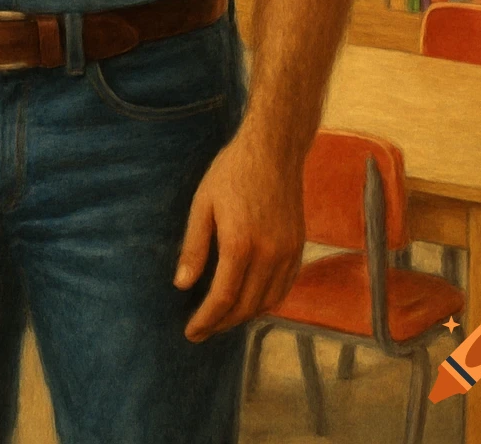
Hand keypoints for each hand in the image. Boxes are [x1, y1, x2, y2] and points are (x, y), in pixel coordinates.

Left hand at [174, 126, 304, 342]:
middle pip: (246, 307)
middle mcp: (269, 254)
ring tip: (223, 319)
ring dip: (245, 317)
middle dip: (223, 324)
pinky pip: (284, 287)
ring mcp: (288, 252)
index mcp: (240, 244)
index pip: (223, 298)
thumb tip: (182, 284)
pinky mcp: (298, 247)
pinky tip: (251, 301)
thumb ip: (194, 246)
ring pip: (268, 302)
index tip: (190, 332)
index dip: (206, 320)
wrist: (273, 148)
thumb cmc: (232, 171)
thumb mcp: (203, 203)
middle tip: (203, 330)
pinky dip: (267, 302)